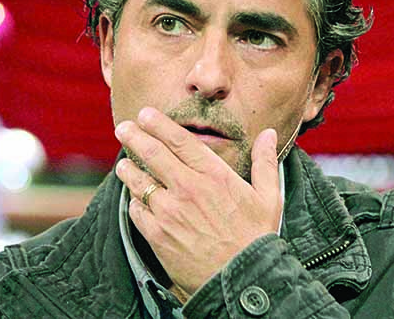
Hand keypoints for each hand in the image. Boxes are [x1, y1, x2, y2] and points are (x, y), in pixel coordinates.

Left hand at [114, 107, 281, 293]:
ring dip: (128, 168)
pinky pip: (137, 210)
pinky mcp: (158, 235)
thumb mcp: (269, 198)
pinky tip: (134, 197)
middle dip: (134, 136)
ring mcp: (170, 212)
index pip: (179, 140)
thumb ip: (264, 162)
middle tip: (123, 127)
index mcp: (215, 175)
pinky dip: (134, 200)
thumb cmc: (257, 238)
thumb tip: (267, 133)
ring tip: (123, 162)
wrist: (242, 280)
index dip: (158, 123)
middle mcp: (189, 189)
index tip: (145, 113)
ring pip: (139, 181)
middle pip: (152, 153)